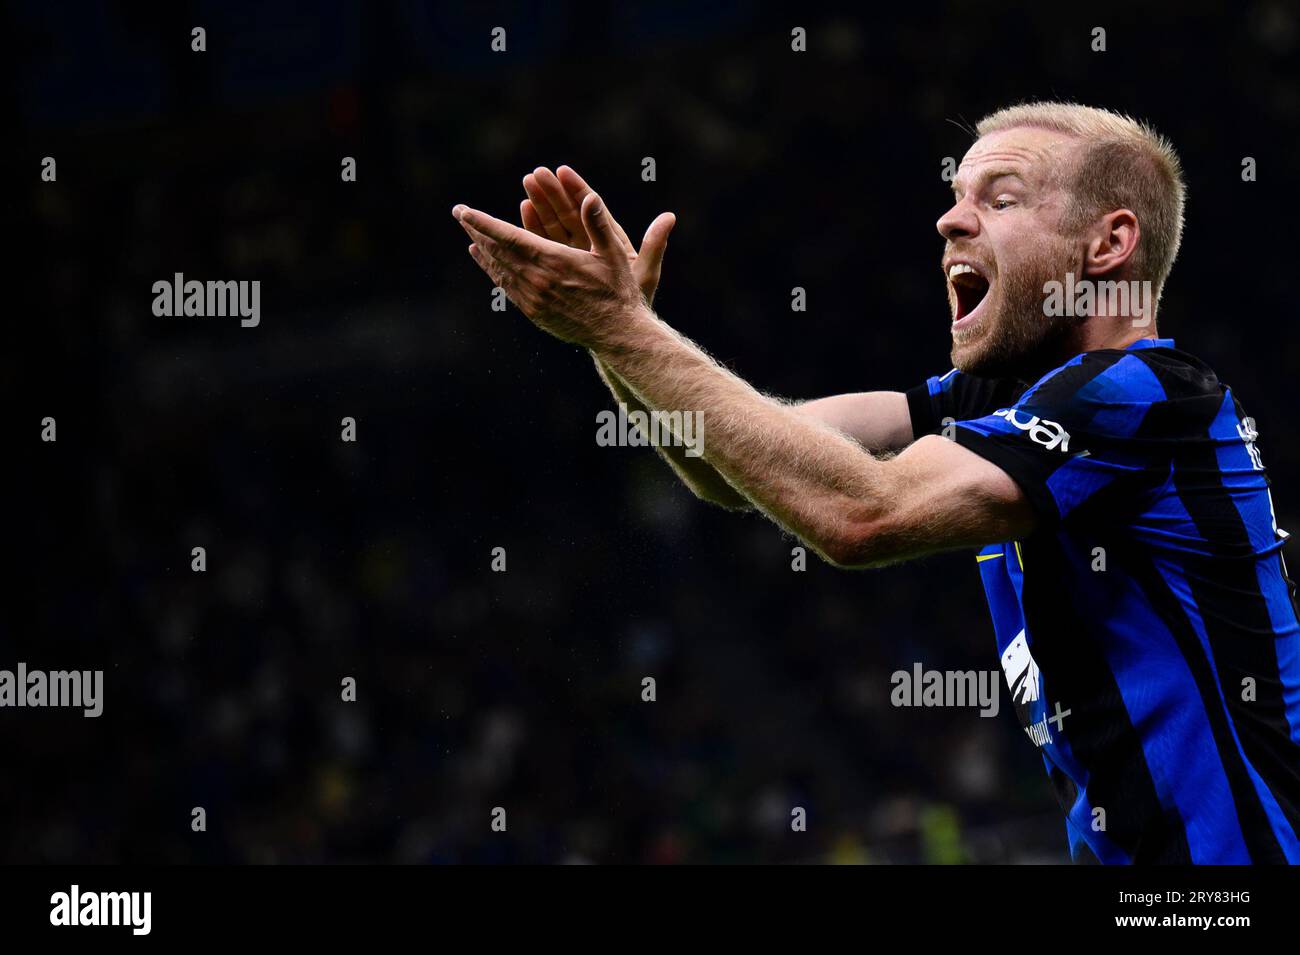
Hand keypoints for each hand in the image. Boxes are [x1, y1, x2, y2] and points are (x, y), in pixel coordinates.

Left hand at [453, 190, 657, 349]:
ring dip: (482, 249)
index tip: (464, 211)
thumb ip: (598, 223)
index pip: (509, 237)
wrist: (616, 334)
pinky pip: (507, 286)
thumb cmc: (618, 291)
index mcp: (553, 261)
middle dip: (476, 230)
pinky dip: (492, 270)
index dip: (484, 223)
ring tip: (469, 233)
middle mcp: (537, 280)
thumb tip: (590, 196)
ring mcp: (533, 298)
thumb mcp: (614, 254)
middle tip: (458, 213)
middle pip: (497, 251)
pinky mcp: (534, 311)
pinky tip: (485, 259)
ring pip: (499, 269)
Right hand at [518, 166, 674, 306]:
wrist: (616, 331)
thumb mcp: (645, 273)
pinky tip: (524, 211)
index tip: (563, 171)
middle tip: (537, 174)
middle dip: (553, 194)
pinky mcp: (560, 269)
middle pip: (569, 214)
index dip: (578, 190)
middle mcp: (591, 246)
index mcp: (611, 242)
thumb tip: (669, 217)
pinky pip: (543, 246)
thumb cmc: (633, 304)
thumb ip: (654, 245)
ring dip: (540, 207)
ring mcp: (574, 257)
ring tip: (527, 185)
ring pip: (554, 227)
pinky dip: (533, 231)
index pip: (593, 210)